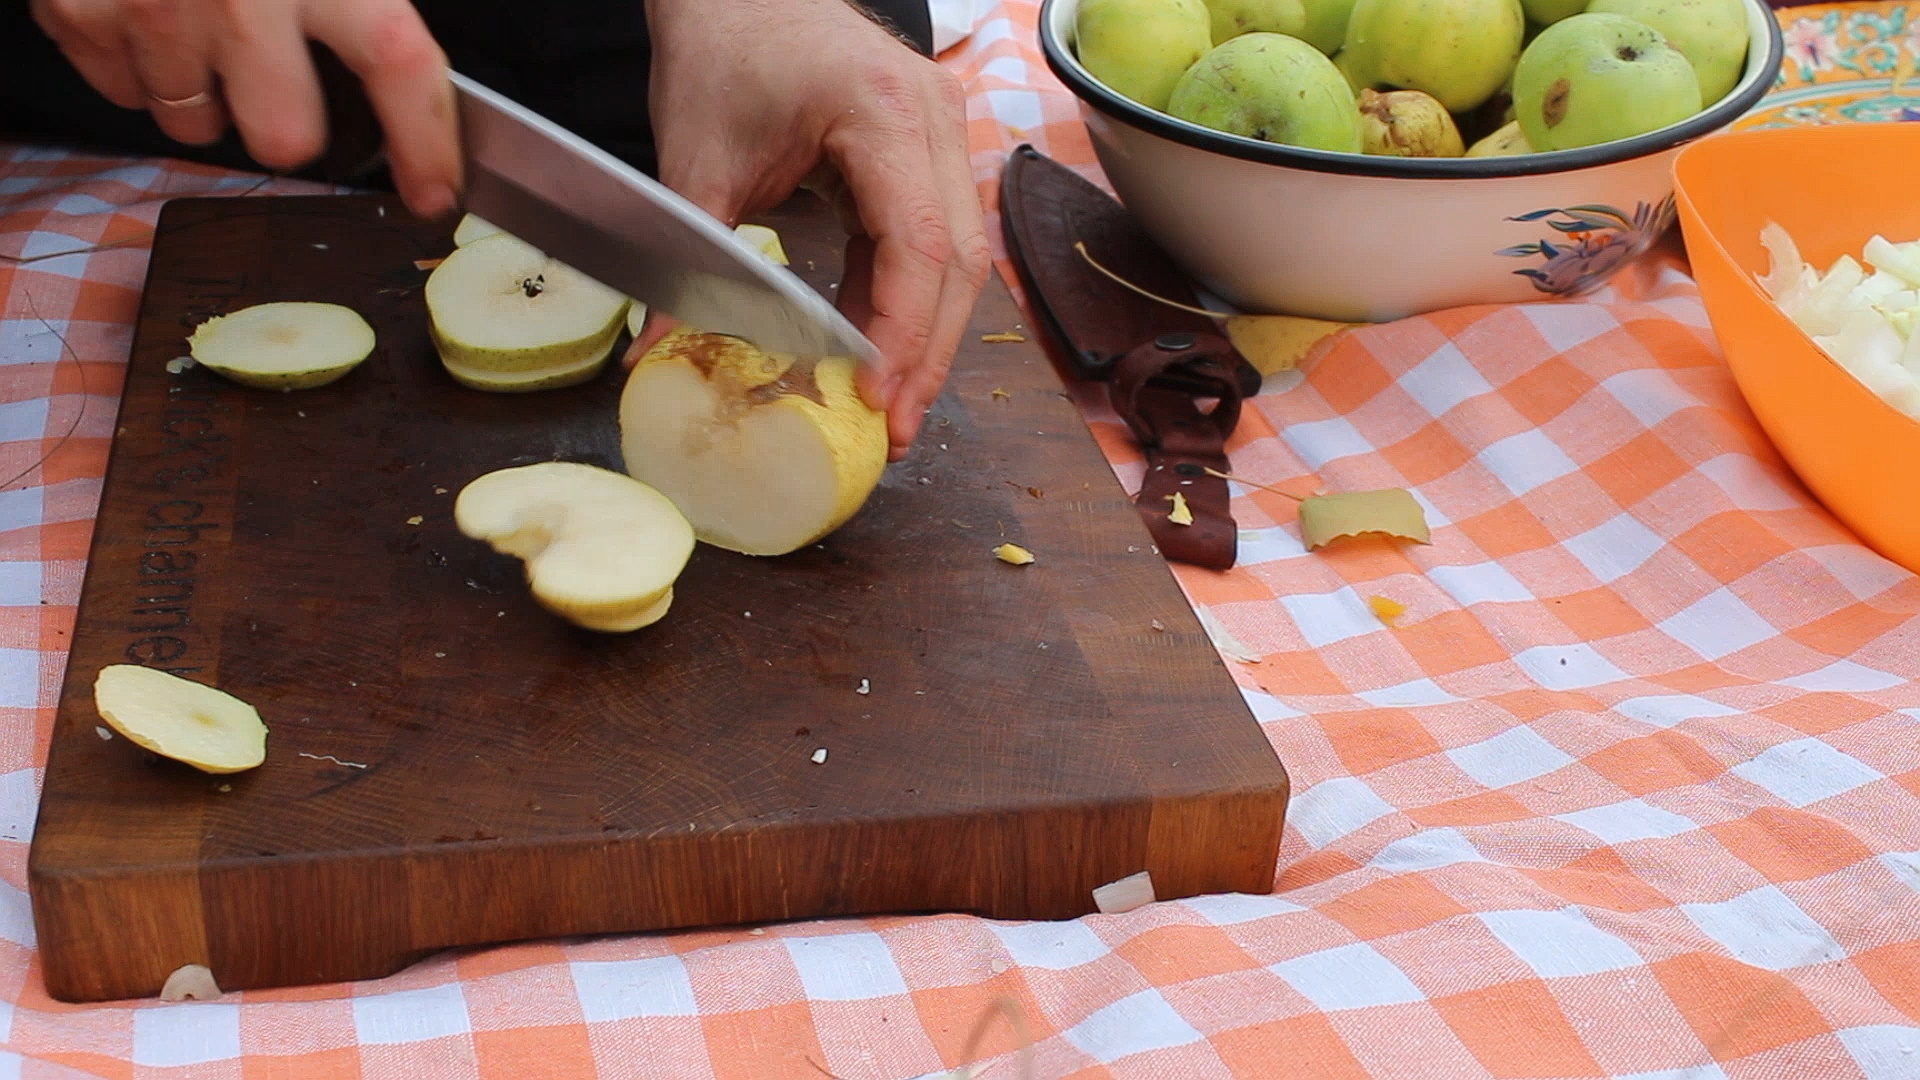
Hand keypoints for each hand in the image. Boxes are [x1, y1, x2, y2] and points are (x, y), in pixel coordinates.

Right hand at [29, 0, 462, 218]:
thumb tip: (396, 46)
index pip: (397, 65)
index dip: (426, 143)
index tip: (434, 190)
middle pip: (284, 137)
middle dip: (286, 126)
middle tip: (280, 84)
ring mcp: (152, 11)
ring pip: (195, 123)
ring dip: (206, 93)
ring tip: (200, 28)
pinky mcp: (80, 15)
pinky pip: (123, 90)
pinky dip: (139, 66)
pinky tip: (148, 15)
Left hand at [634, 0, 991, 461]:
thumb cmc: (720, 48)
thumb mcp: (695, 161)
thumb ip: (687, 263)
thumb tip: (653, 355)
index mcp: (883, 110)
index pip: (918, 242)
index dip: (902, 331)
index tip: (874, 397)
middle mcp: (934, 117)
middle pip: (958, 260)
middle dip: (927, 354)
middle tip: (894, 431)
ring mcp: (942, 131)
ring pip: (959, 257)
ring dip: (927, 337)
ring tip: (892, 409)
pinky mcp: (929, 152)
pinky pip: (935, 240)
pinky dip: (908, 300)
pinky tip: (877, 354)